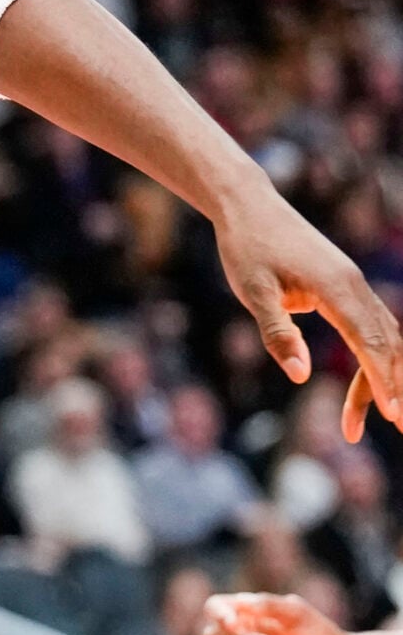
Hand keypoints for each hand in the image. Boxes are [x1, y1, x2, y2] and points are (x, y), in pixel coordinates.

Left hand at [215, 186, 402, 438]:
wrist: (250, 207)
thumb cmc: (247, 247)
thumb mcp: (252, 291)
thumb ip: (276, 332)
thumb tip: (300, 375)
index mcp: (337, 287)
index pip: (368, 341)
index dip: (383, 380)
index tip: (393, 413)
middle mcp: (355, 286)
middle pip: (385, 345)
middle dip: (392, 387)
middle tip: (396, 427)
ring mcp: (354, 286)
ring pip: (383, 338)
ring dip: (381, 378)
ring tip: (358, 422)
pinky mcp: (347, 288)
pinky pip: (372, 328)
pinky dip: (374, 359)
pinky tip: (365, 388)